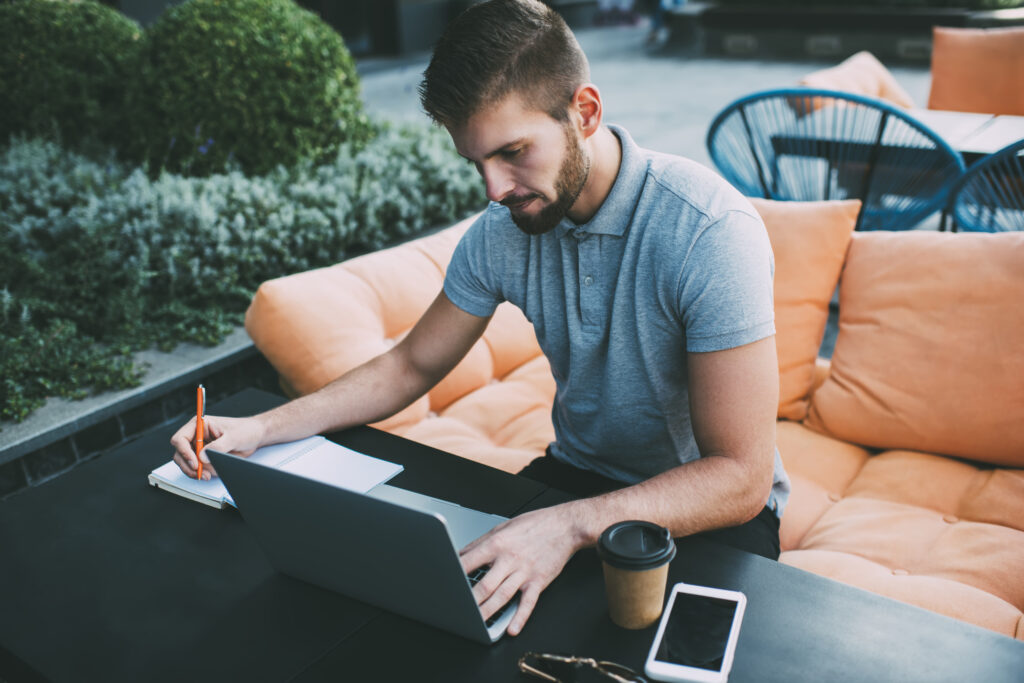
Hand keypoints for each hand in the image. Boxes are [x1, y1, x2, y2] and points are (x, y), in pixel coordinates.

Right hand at [169, 415, 264, 479]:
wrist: (255, 436)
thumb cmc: (245, 430)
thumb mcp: (234, 437)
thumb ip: (218, 446)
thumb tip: (202, 457)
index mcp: (200, 424)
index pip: (181, 438)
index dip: (184, 452)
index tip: (195, 463)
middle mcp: (196, 436)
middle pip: (179, 453)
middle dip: (188, 466)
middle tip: (200, 473)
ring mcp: (199, 447)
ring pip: (186, 463)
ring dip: (196, 471)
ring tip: (209, 475)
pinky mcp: (205, 457)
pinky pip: (197, 468)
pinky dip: (203, 473)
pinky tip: (212, 473)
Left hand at [459, 503, 584, 635]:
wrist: (565, 526)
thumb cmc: (535, 525)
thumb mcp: (504, 526)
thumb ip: (481, 541)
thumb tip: (462, 553)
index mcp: (498, 543)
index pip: (470, 561)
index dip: (455, 574)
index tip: (444, 583)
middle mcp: (510, 559)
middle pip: (485, 584)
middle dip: (470, 600)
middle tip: (457, 610)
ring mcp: (524, 572)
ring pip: (502, 595)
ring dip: (488, 611)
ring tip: (476, 623)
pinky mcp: (539, 581)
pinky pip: (528, 602)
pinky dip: (520, 617)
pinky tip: (512, 628)